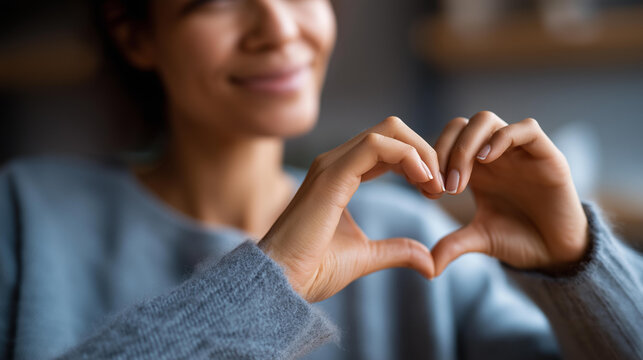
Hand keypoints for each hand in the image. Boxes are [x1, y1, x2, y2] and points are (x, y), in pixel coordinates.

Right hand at [259, 117, 443, 301]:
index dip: (418, 162)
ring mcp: (331, 165)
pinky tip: (423, 181)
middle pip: (391, 131)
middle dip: (424, 152)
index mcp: (341, 174)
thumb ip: (398, 251)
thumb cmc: (313, 269)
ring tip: (435, 186)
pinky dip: (408, 156)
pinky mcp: (332, 175)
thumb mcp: (367, 257)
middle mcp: (335, 162)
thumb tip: (430, 262)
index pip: (387, 147)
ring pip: (387, 131)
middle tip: (440, 187)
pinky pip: (376, 145)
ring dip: (421, 153)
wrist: (282, 282)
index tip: (435, 193)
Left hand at [431, 111, 588, 275]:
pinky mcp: (546, 155)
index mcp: (475, 167)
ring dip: (465, 146)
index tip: (429, 193)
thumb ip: (453, 244)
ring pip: (486, 120)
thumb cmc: (519, 240)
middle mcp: (494, 154)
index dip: (431, 160)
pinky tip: (486, 160)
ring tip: (460, 181)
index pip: (445, 140)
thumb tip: (427, 266)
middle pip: (460, 125)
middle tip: (444, 188)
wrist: (558, 253)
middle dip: (444, 151)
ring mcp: (519, 151)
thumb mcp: (480, 239)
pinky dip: (502, 137)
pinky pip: (526, 129)